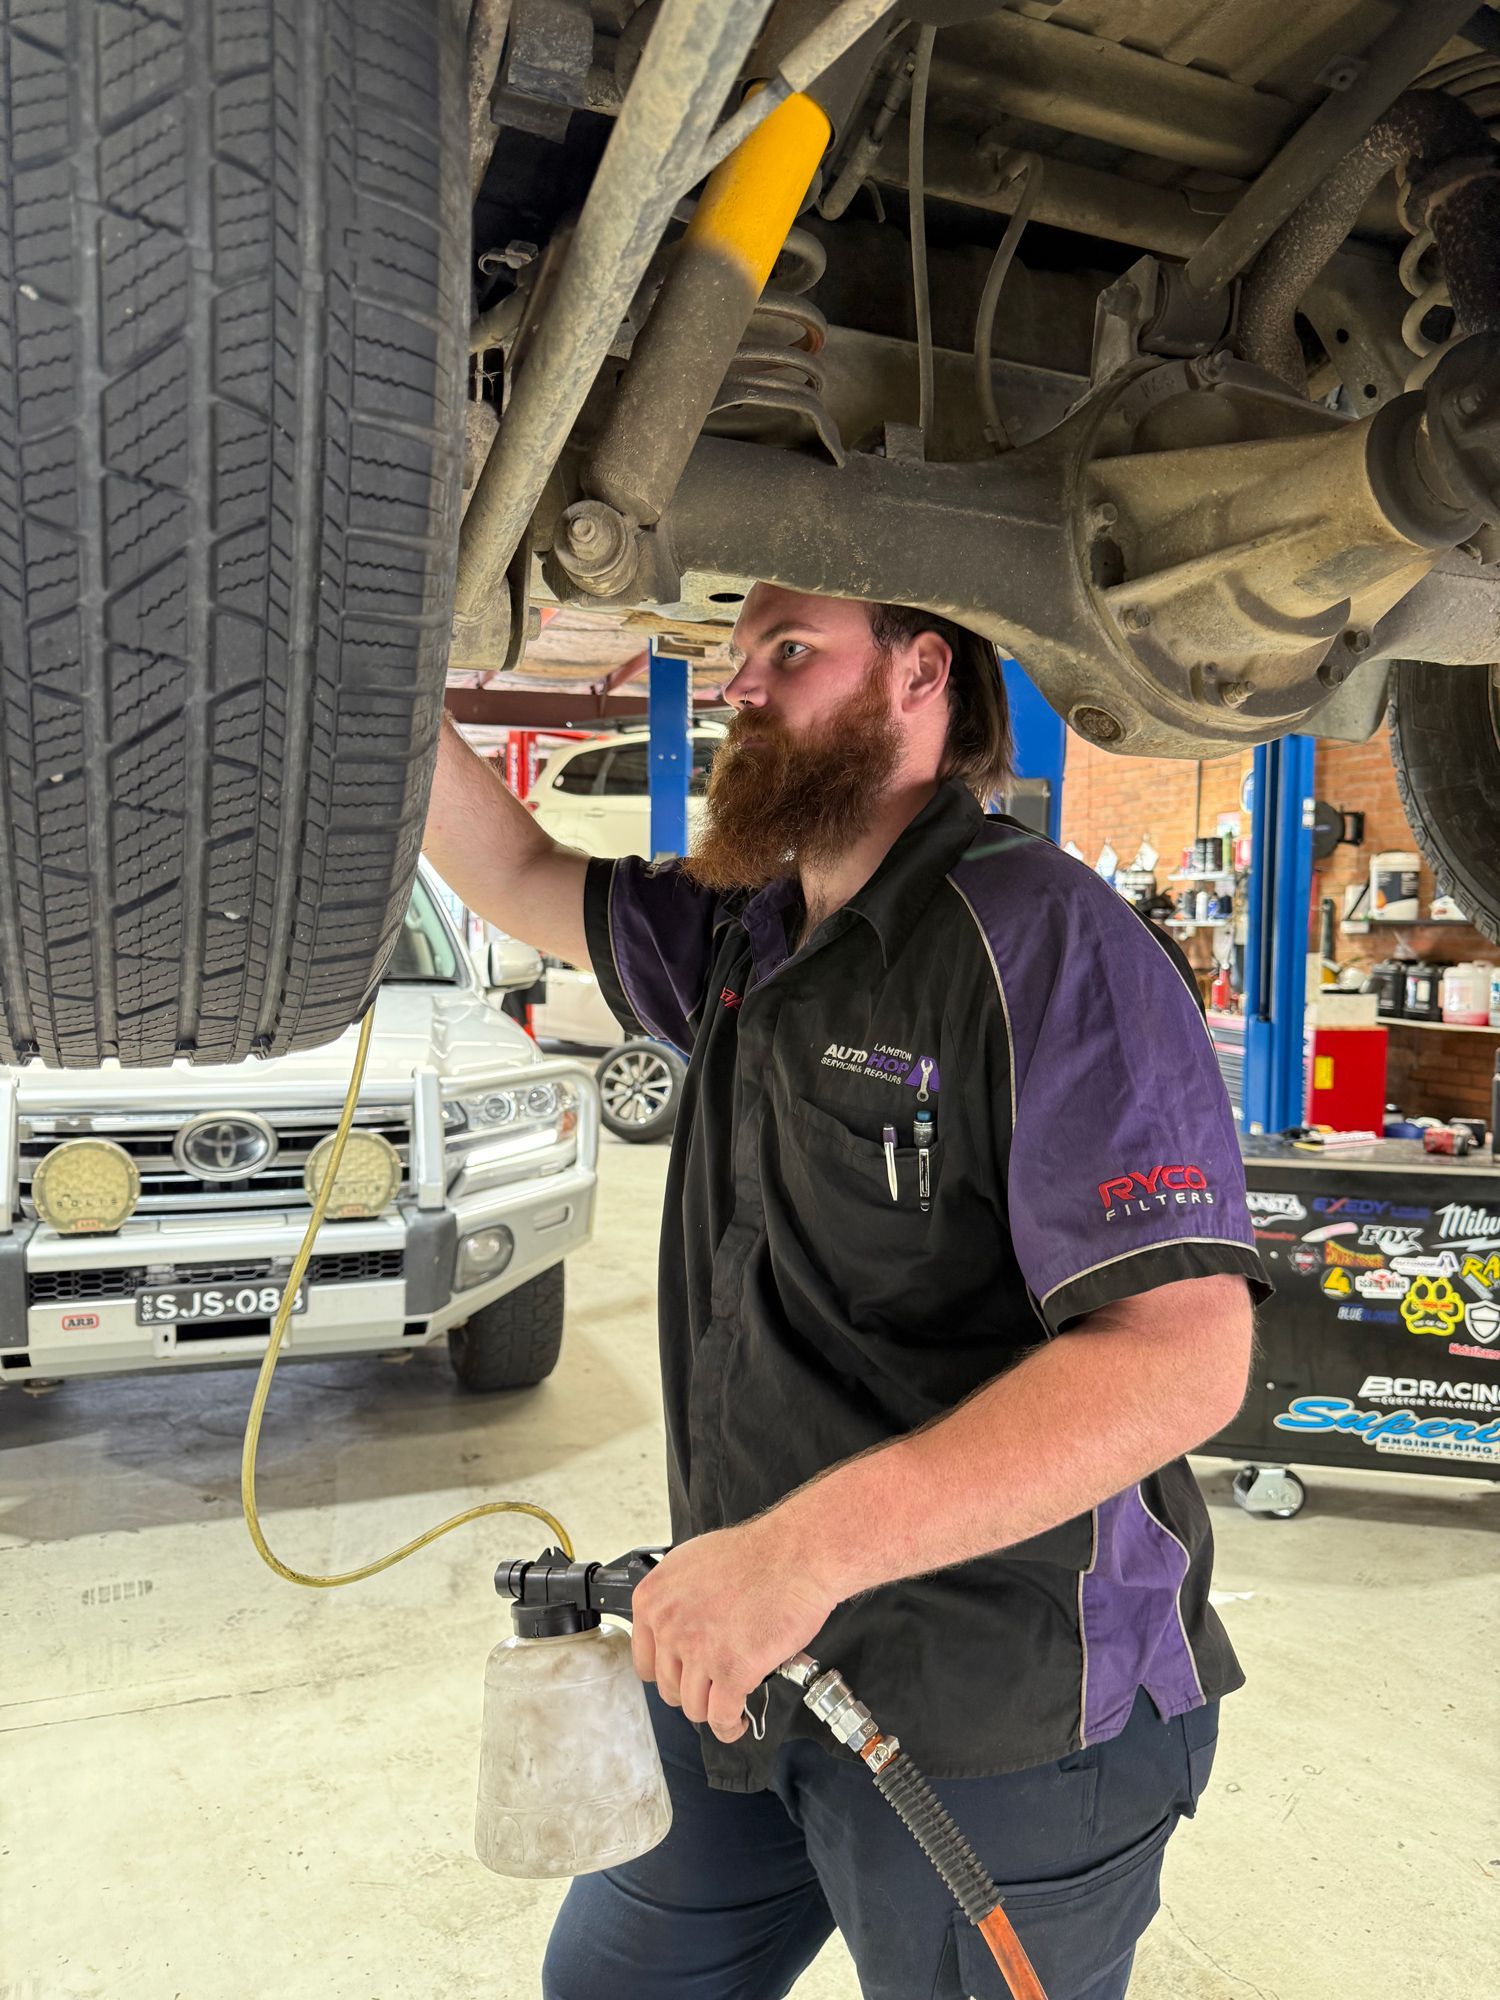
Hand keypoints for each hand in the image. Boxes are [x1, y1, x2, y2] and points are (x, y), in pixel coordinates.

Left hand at [629, 1515, 839, 1743]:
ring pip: (694, 1707)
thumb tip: (673, 1625)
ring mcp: (700, 1651)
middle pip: (669, 1687)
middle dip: (691, 1689)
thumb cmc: (757, 1554)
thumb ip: (675, 1599)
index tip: (683, 1673)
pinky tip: (738, 1722)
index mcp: (654, 1599)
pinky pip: (722, 1717)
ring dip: (711, 1709)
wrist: (795, 1554)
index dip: (668, 1670)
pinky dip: (729, 1727)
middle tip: (712, 1684)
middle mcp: (670, 1627)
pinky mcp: (733, 1671)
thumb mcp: (693, 1563)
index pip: (644, 1660)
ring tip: (727, 1702)